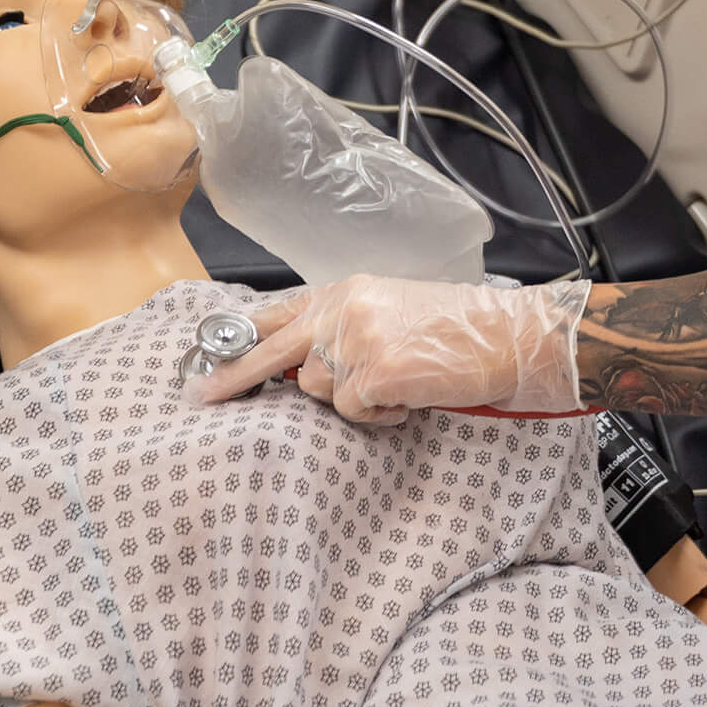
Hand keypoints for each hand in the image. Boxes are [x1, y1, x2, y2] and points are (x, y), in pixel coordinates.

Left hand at [188, 275, 592, 423]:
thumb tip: (303, 363)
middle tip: (198, 397)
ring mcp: (357, 338)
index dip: (242, 338)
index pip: (279, 313)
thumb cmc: (459, 330)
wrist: (507, 337)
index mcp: (347, 290)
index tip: (207, 359)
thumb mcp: (393, 310)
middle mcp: (345, 308)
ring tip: (397, 386)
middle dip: (233, 377)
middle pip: (273, 349)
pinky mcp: (375, 371)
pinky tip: (409, 397)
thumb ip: (346, 327)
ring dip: (353, 401)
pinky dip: (379, 416)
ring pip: (321, 391)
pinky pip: (354, 412)